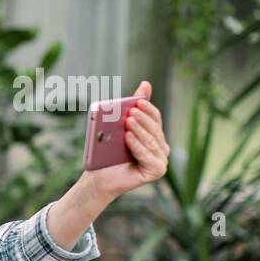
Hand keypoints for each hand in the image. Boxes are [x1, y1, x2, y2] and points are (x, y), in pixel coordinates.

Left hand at [83, 80, 169, 201]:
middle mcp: (161, 148)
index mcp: (155, 136)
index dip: (147, 109)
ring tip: (128, 121)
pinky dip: (137, 146)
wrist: (98, 177)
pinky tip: (128, 137)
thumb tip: (146, 83)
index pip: (155, 118)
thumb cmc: (108, 152)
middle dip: (143, 119)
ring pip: (151, 142)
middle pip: (154, 129)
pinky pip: (147, 156)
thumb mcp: (118, 127)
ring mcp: (161, 160)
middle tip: (132, 111)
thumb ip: (132, 107)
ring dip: (139, 131)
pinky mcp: (156, 171)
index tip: (137, 101)